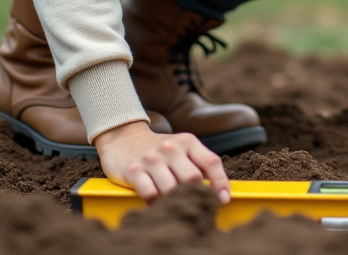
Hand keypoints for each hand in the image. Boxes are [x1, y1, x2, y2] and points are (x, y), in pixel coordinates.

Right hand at [94, 120, 229, 203]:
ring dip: (176, 202)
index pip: (210, 161)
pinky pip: (149, 193)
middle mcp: (170, 149)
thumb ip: (199, 164)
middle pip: (192, 177)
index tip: (224, 200)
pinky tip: (158, 206)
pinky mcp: (133, 170)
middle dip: (197, 195)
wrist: (123, 137)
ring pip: (171, 188)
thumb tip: (219, 190)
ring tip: (179, 209)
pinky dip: (156, 204)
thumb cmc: (160, 150)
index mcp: (187, 142)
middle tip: (198, 208)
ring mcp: (151, 159)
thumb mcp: (182, 149)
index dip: (220, 182)